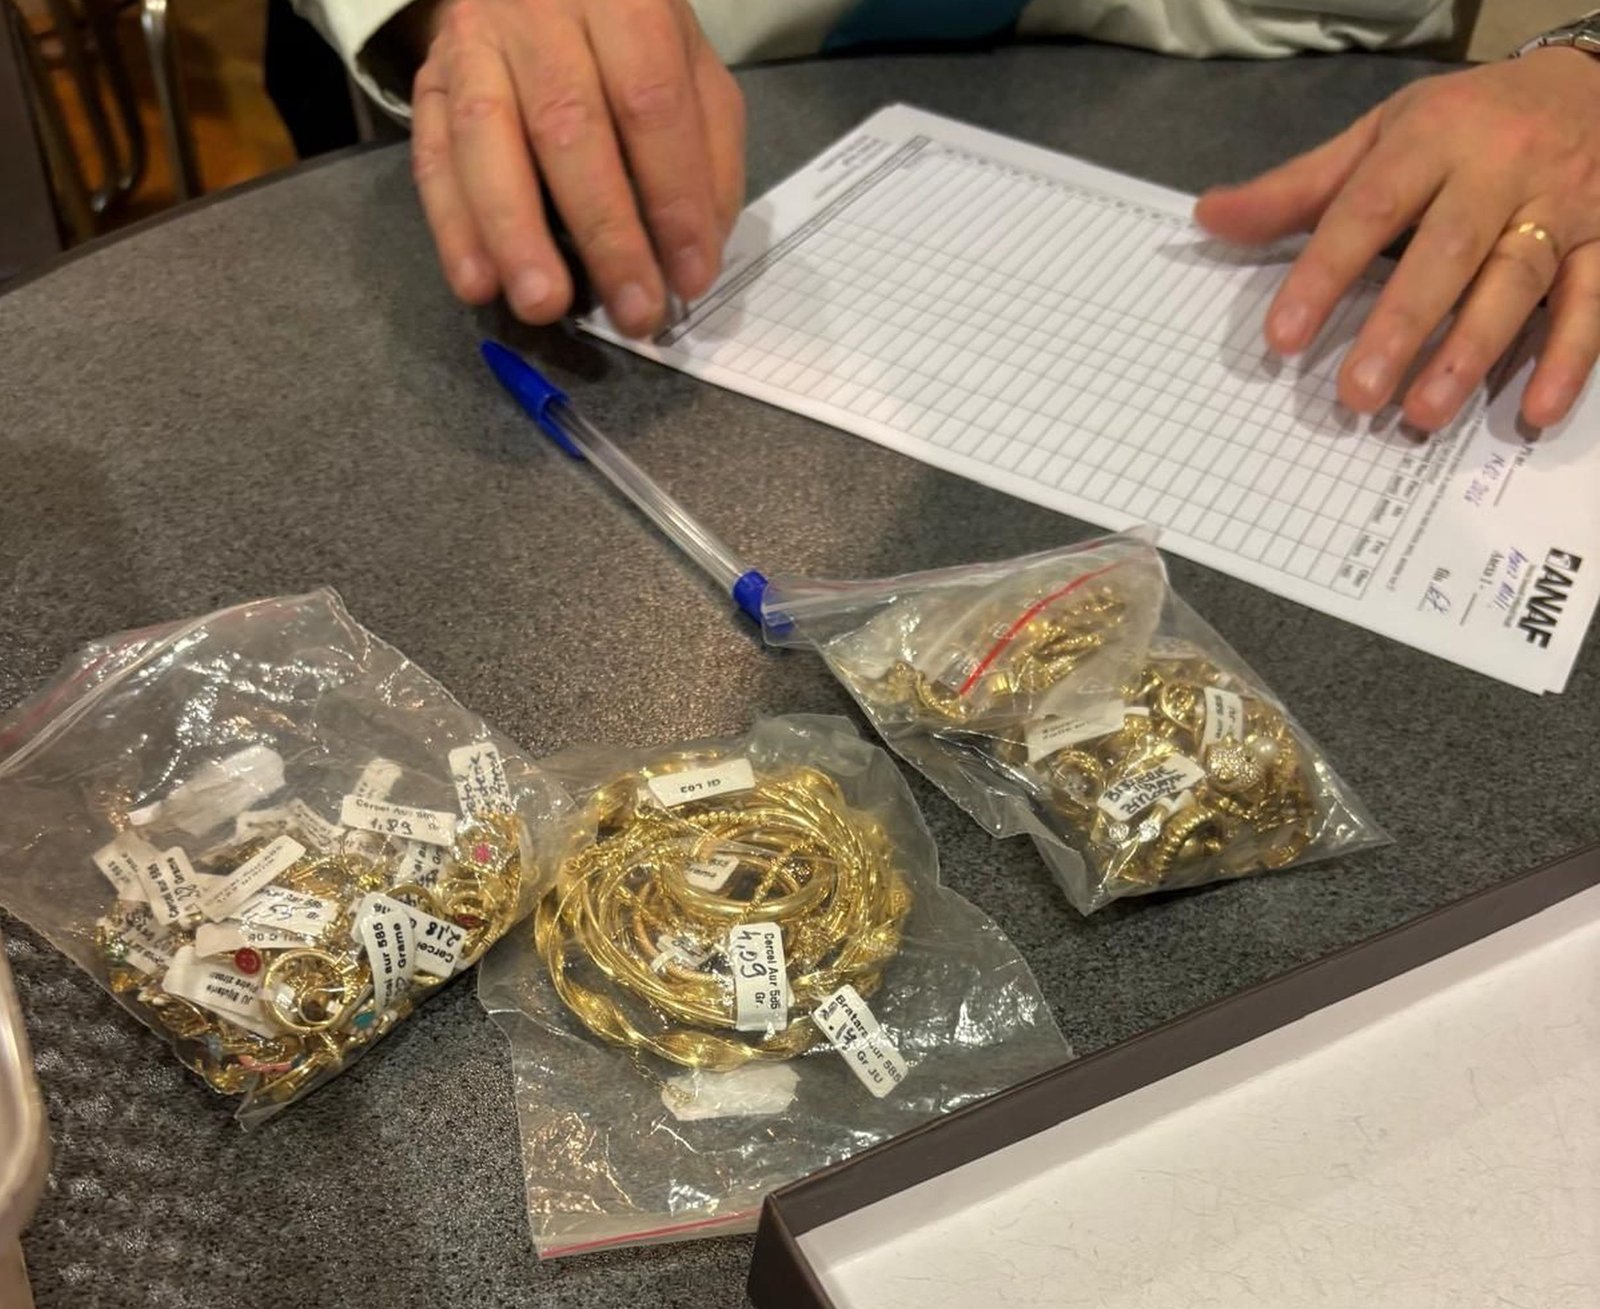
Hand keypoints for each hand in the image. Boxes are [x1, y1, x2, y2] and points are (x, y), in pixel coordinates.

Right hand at [410, 0, 744, 336]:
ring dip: (516, 234)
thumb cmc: (626, 40)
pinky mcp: (429, 82)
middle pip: (570, 127)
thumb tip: (696, 254)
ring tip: (543, 305)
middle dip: (605, 234)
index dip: (674, 198)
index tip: (690, 278)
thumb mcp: (688, 68)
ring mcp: (475, 44)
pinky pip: (432, 156)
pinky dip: (453, 226)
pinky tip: (477, 281)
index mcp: (624, 1)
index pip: (650, 103)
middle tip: (631, 312)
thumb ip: (708, 153)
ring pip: (487, 138)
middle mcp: (541, 12)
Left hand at [1195, 48, 1599, 430]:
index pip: (1369, 208)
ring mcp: (1559, 207)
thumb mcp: (1382, 136)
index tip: (1282, 339)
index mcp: (1431, 140)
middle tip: (1355, 395)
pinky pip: (1591, 302)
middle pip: (1447, 252)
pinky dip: (1566, 358)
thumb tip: (1210, 217)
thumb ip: (1300, 187)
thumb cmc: (1466, 122)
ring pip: (1517, 283)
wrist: (1593, 80)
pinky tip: (1533, 411)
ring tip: (1422, 414)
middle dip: (1400, 325)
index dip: (1324, 273)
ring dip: (1470, 353)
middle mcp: (1499, 171)